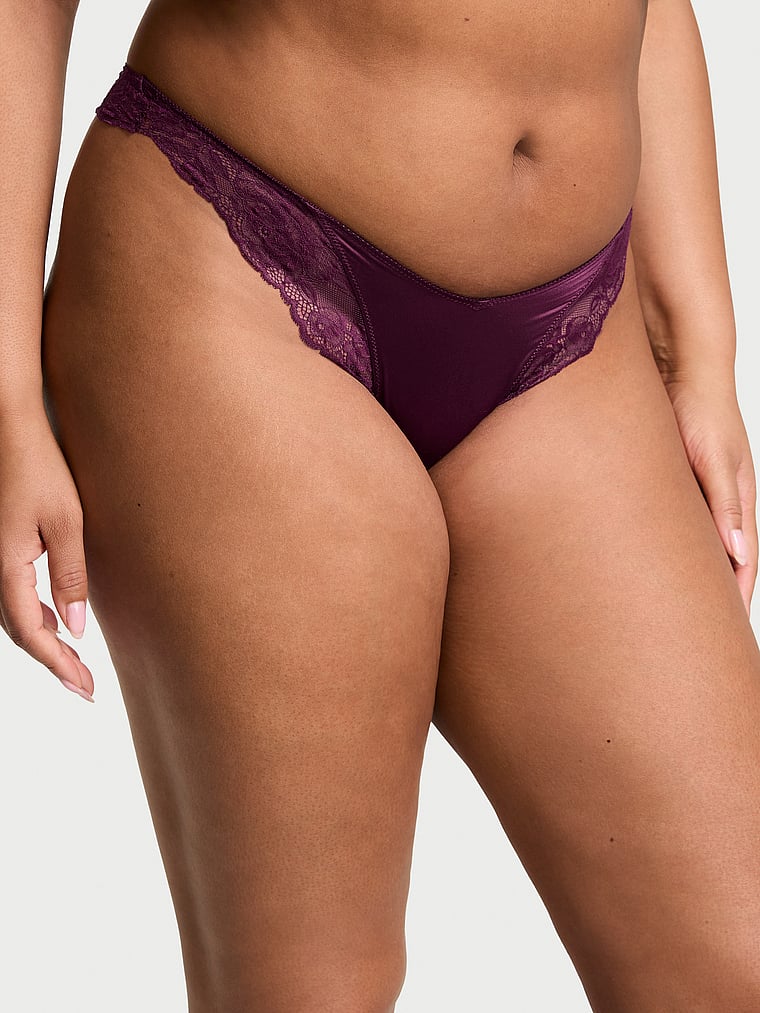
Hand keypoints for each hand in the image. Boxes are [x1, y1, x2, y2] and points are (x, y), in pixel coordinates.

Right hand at [0, 414, 94, 700]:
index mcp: (6, 567)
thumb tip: (76, 629)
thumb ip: (70, 576)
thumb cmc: (39, 467)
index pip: (32, 633)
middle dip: (54, 662)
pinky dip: (36, 617)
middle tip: (85, 687)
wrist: (9, 429)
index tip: (85, 690)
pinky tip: (57, 620)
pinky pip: (13, 595)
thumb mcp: (66, 521)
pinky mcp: (0, 548)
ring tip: (76, 662)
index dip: (58, 665)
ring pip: (14, 616)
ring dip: (45, 641)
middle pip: (20, 632)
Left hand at [663, 375, 756, 615]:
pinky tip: (652, 563)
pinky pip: (675, 525)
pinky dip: (671, 549)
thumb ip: (725, 505)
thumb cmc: (700, 411)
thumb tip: (739, 556)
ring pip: (697, 545)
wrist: (681, 370)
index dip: (737, 599)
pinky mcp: (675, 483)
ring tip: (673, 608)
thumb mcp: (713, 460)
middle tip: (697, 633)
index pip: (743, 563)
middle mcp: (722, 503)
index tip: (727, 636)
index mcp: (739, 501)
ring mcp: (700, 494)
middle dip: (713, 596)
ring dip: (690, 574)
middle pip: (721, 560)